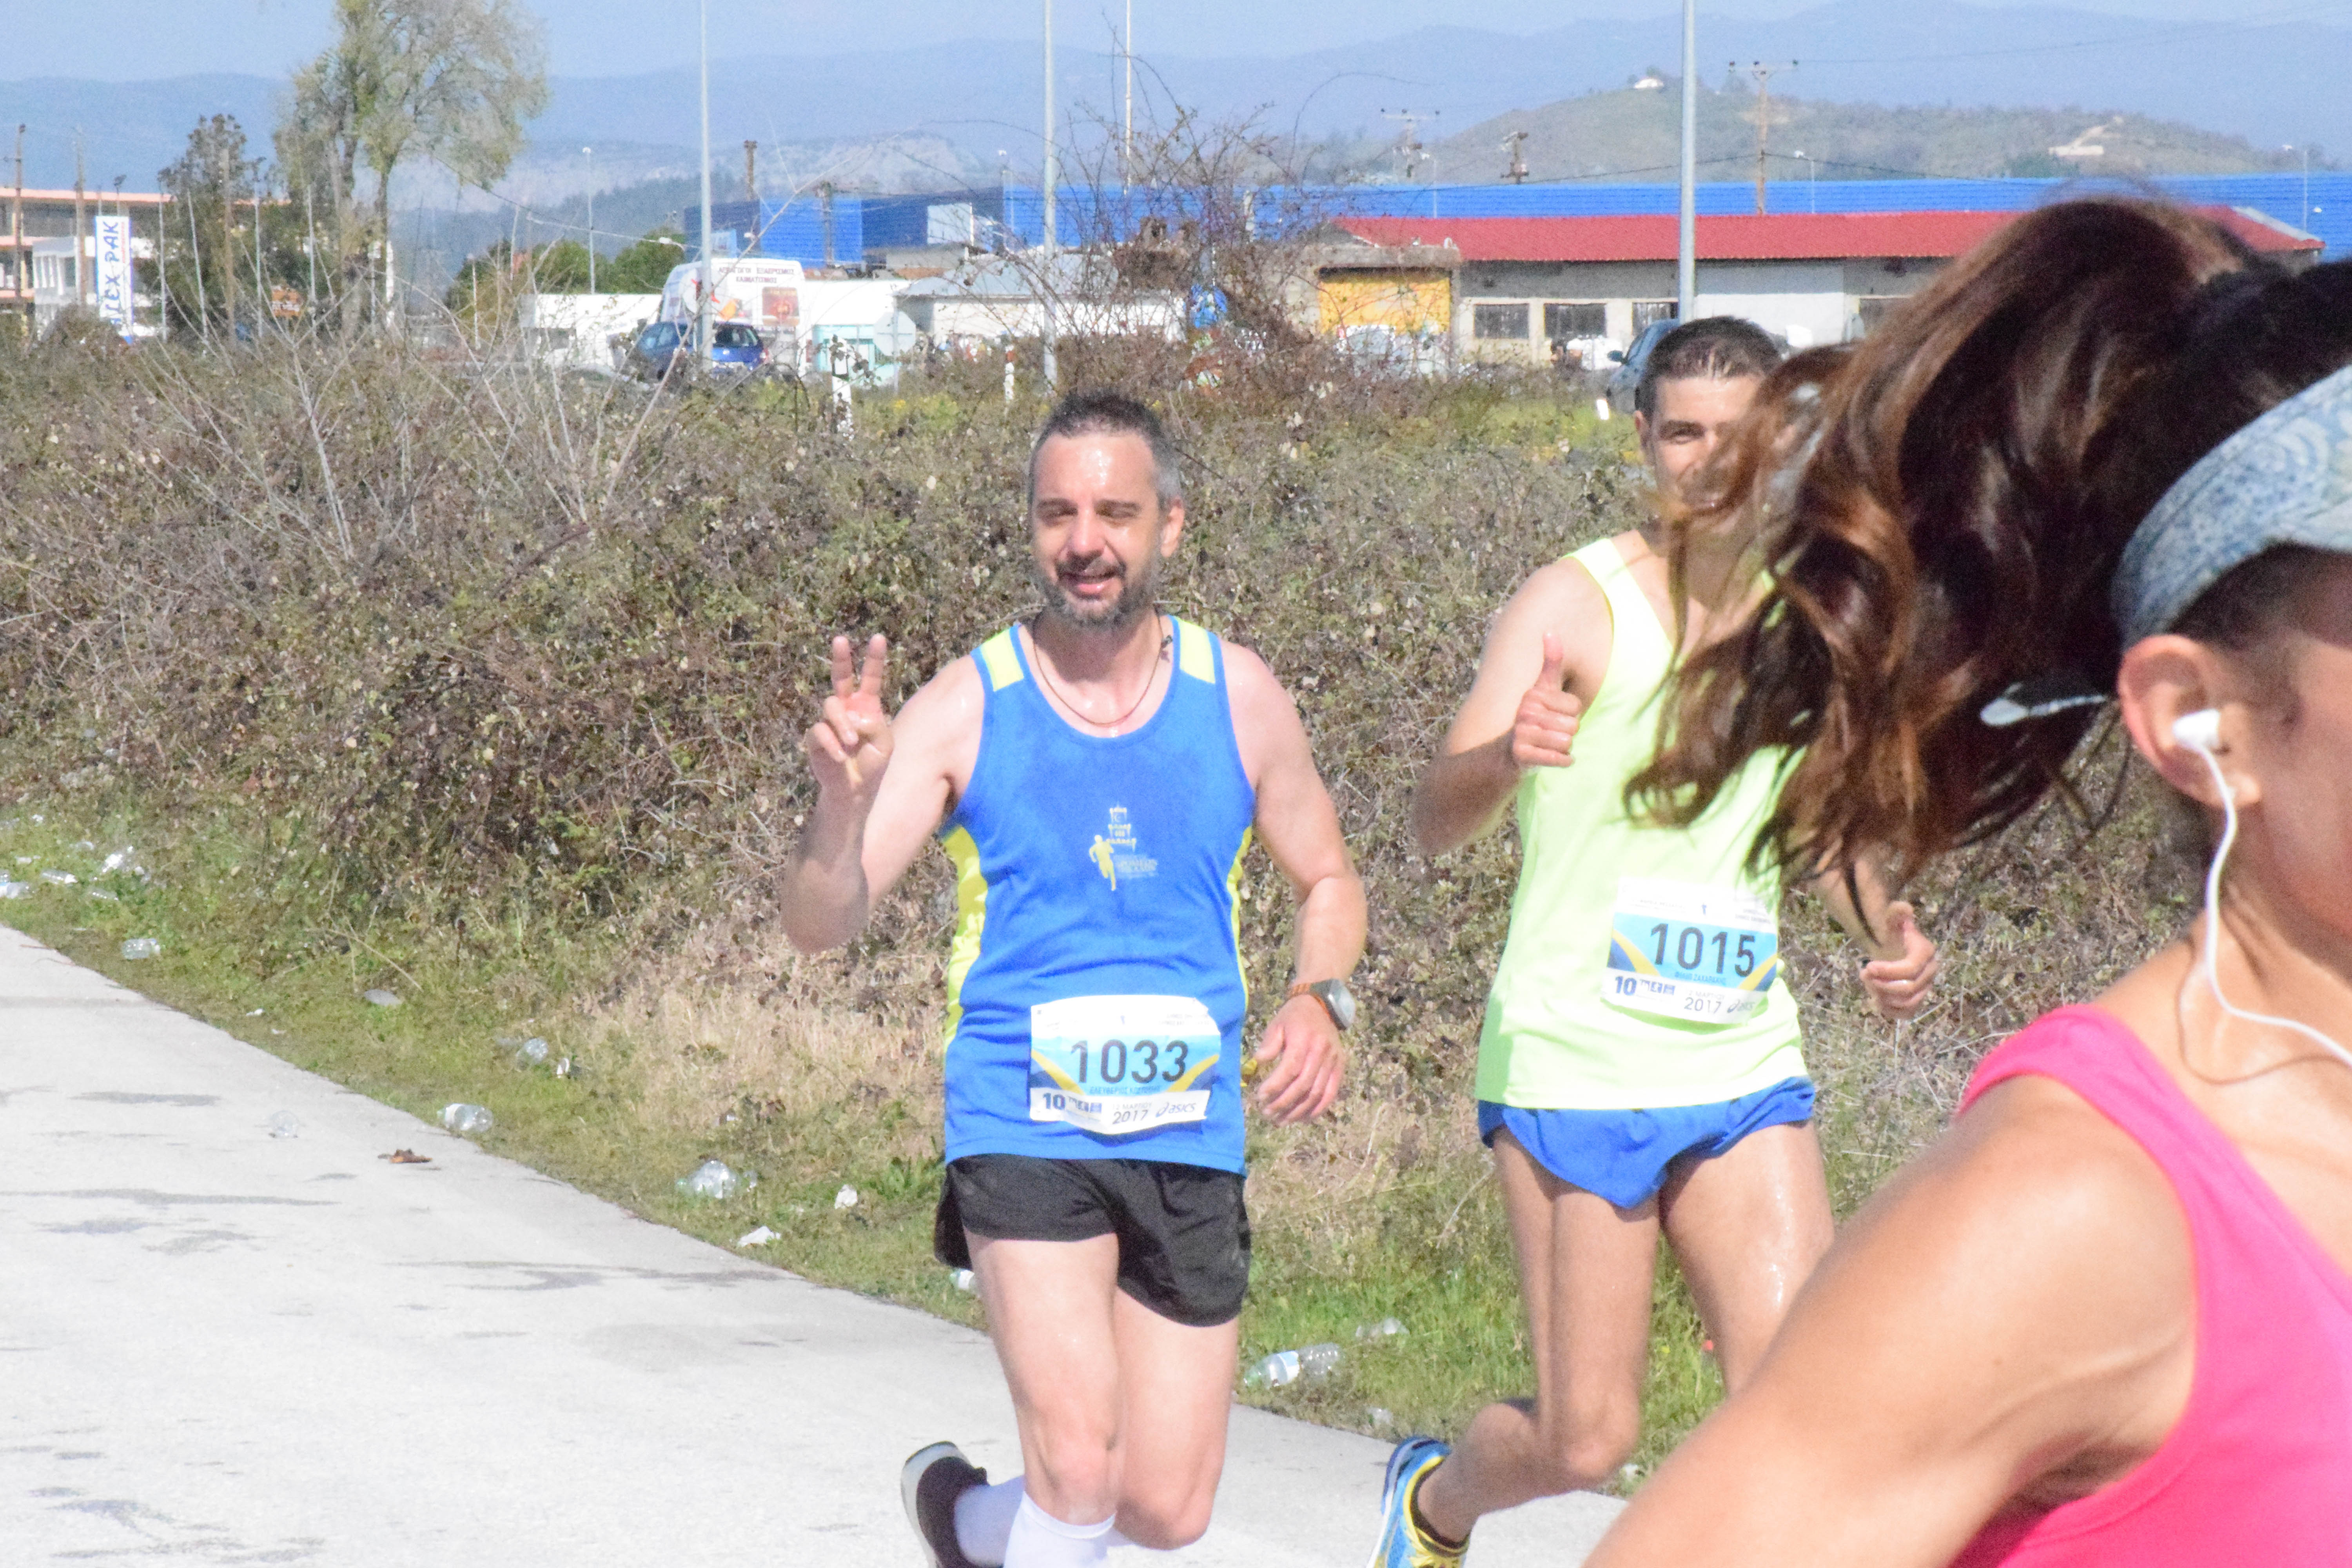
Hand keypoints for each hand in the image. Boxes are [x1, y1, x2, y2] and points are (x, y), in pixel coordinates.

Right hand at [805, 634, 892, 806]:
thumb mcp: (885, 744)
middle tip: (840, 639)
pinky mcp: (816, 736)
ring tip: (851, 742)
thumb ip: (875, 725)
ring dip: (843, 723)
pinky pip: (820, 730)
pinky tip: (841, 757)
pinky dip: (832, 744)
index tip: (878, 638)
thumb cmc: (872, 764)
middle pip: (841, 677)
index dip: (874, 659)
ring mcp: (830, 720)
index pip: (871, 678)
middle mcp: (847, 707)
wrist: (855, 790)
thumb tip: (854, 716)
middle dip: (841, 657)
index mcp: (867, 705)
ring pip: (831, 705)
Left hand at [1250, 995, 1344, 1123]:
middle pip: (1303, 1085)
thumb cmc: (1293, 1017)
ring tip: (1280, 1121)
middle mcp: (1322, 1052)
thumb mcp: (1276, 1024)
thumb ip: (1269, 1044)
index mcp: (1305, 1040)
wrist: (1320, 1005)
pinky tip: (1303, 1119)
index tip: (1260, 1096)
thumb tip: (1257, 1063)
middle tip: (1266, 1113)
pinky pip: (1330, 1094)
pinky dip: (1317, 1109)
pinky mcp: (1340, 1068)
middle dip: (1283, 1103)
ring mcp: (1334, 1062)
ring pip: (1317, 1093)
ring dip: (1298, 1111)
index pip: (1291, 1069)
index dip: (1275, 1086)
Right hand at [1510, 633, 1580, 768]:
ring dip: (1564, 748)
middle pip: (1573, 725)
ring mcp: (1521, 734)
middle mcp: (1525, 713)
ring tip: (1549, 745)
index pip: (1574, 706)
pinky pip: (1560, 759)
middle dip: (1568, 733)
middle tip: (1551, 733)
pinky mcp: (1522, 755)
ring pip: (1567, 742)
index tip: (1555, 716)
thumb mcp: (1541, 690)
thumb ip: (1550, 663)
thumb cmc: (1532, 719)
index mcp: (1532, 696)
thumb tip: (1550, 631)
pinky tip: (1551, 757)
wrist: (1506, 754)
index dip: (1571, 714)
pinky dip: (1561, 761)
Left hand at [1860, 901, 1937, 1020]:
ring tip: (1869, 984)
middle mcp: (1930, 973)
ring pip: (1907, 1004)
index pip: (1910, 969)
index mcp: (1926, 953)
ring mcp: (1925, 989)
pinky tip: (1875, 998)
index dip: (1887, 972)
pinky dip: (1889, 1010)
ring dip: (1883, 997)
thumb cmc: (1892, 935)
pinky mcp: (1917, 1002)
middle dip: (1881, 984)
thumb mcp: (1891, 922)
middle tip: (1863, 974)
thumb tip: (1903, 907)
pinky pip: (1906, 1014)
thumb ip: (1895, 914)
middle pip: (1908, 989)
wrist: (1893, 949)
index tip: (1866, 967)